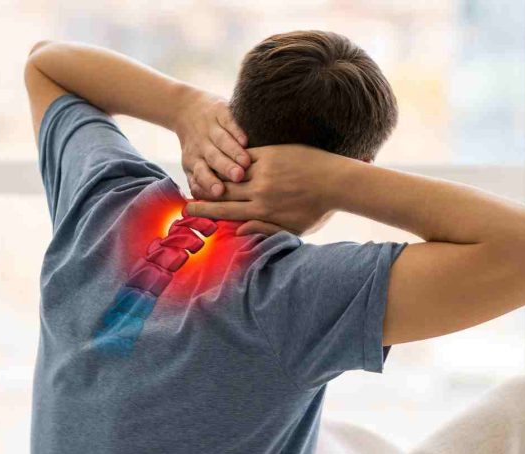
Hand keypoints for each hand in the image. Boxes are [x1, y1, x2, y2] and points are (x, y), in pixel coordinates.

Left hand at [173, 91, 250, 199]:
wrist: (187, 110)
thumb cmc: (198, 149)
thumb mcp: (192, 166)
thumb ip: (199, 184)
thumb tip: (203, 205)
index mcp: (193, 161)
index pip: (201, 173)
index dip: (209, 182)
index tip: (219, 192)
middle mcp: (201, 146)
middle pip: (213, 158)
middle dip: (224, 167)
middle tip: (237, 177)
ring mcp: (210, 129)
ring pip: (222, 141)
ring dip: (233, 151)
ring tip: (245, 162)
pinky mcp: (220, 113)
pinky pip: (229, 122)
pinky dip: (236, 130)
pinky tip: (245, 140)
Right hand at [184, 145, 343, 235]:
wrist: (339, 182)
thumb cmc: (319, 210)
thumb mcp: (293, 229)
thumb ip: (266, 230)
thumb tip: (238, 230)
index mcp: (263, 210)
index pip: (226, 210)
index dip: (205, 210)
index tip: (188, 210)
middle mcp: (260, 191)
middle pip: (223, 191)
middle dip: (203, 193)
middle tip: (185, 193)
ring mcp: (264, 170)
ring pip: (231, 172)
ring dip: (214, 174)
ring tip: (199, 175)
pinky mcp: (272, 153)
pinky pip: (245, 154)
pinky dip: (233, 157)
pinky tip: (222, 156)